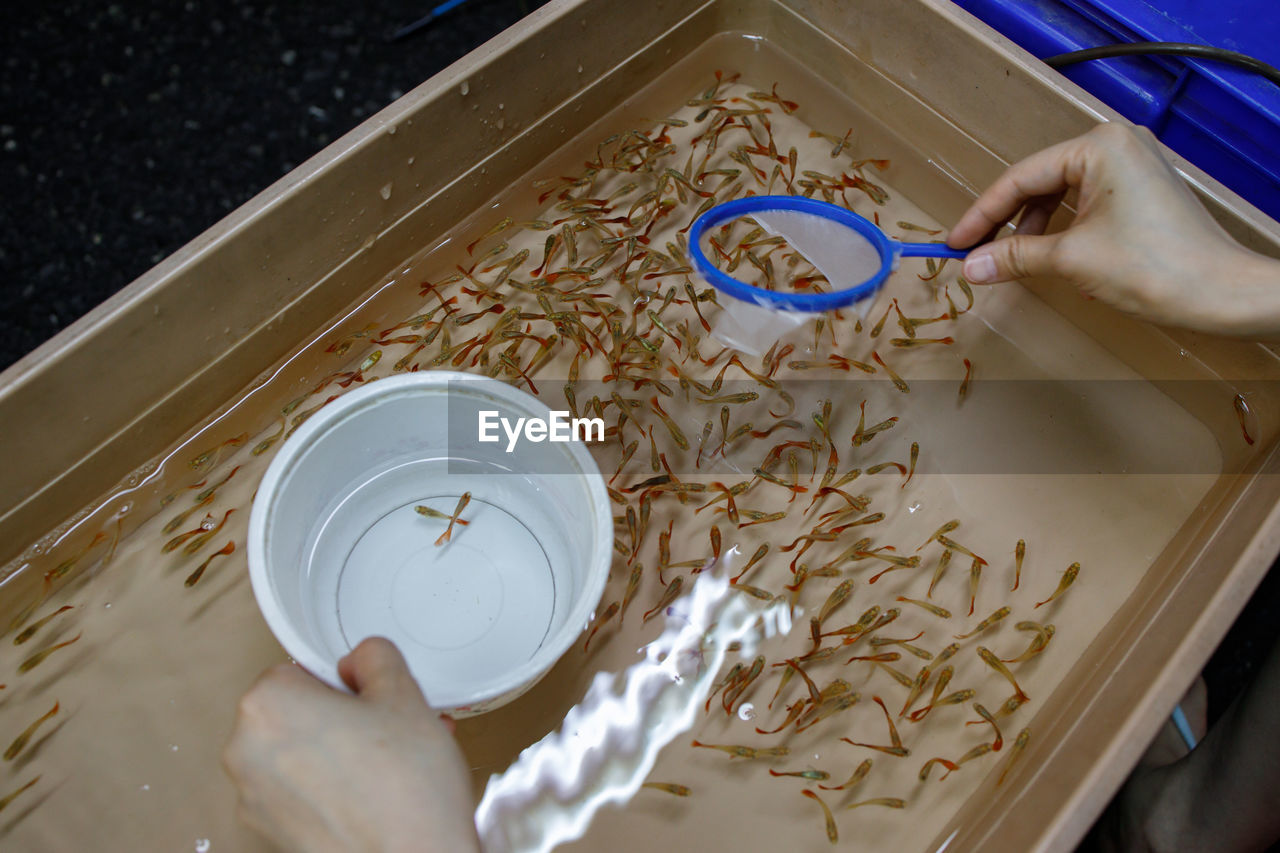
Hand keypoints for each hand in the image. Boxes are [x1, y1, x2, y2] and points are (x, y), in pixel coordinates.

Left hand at [224, 638, 478, 852]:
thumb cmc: (406, 790)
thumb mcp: (403, 692)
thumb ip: (374, 656)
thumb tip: (360, 660)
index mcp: (267, 706)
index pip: (297, 670)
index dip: (341, 683)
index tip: (367, 699)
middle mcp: (246, 753)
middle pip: (295, 713)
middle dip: (341, 718)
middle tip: (386, 730)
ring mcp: (254, 800)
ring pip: (299, 755)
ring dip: (339, 752)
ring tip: (392, 765)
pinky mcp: (271, 835)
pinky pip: (300, 794)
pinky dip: (331, 789)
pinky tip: (376, 794)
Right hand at [947, 122, 1279, 336]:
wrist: (1221, 291)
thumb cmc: (1152, 267)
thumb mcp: (1071, 260)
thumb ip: (1014, 256)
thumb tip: (969, 266)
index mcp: (1098, 147)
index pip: (1021, 178)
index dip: (981, 214)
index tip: (953, 243)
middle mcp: (1116, 143)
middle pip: (1039, 181)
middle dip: (1004, 219)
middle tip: (972, 251)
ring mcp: (1132, 163)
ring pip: (1060, 191)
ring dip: (1030, 225)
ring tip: (1004, 256)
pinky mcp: (1141, 186)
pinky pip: (1084, 200)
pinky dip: (1059, 225)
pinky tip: (1042, 250)